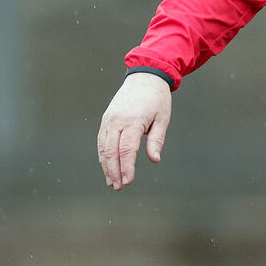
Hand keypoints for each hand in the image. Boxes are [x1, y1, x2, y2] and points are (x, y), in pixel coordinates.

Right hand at [97, 72, 171, 190]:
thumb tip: (154, 159)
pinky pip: (101, 141)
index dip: (126, 167)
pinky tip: (107, 167)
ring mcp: (108, 120)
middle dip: (114, 171)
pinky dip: (103, 155)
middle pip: (111, 151)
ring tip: (111, 183)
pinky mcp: (106, 120)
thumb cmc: (157, 99)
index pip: (127, 149)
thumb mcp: (163, 118)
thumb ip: (157, 139)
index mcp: (133, 120)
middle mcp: (117, 121)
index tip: (128, 181)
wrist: (144, 77)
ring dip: (106, 166)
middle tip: (119, 187)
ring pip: (103, 147)